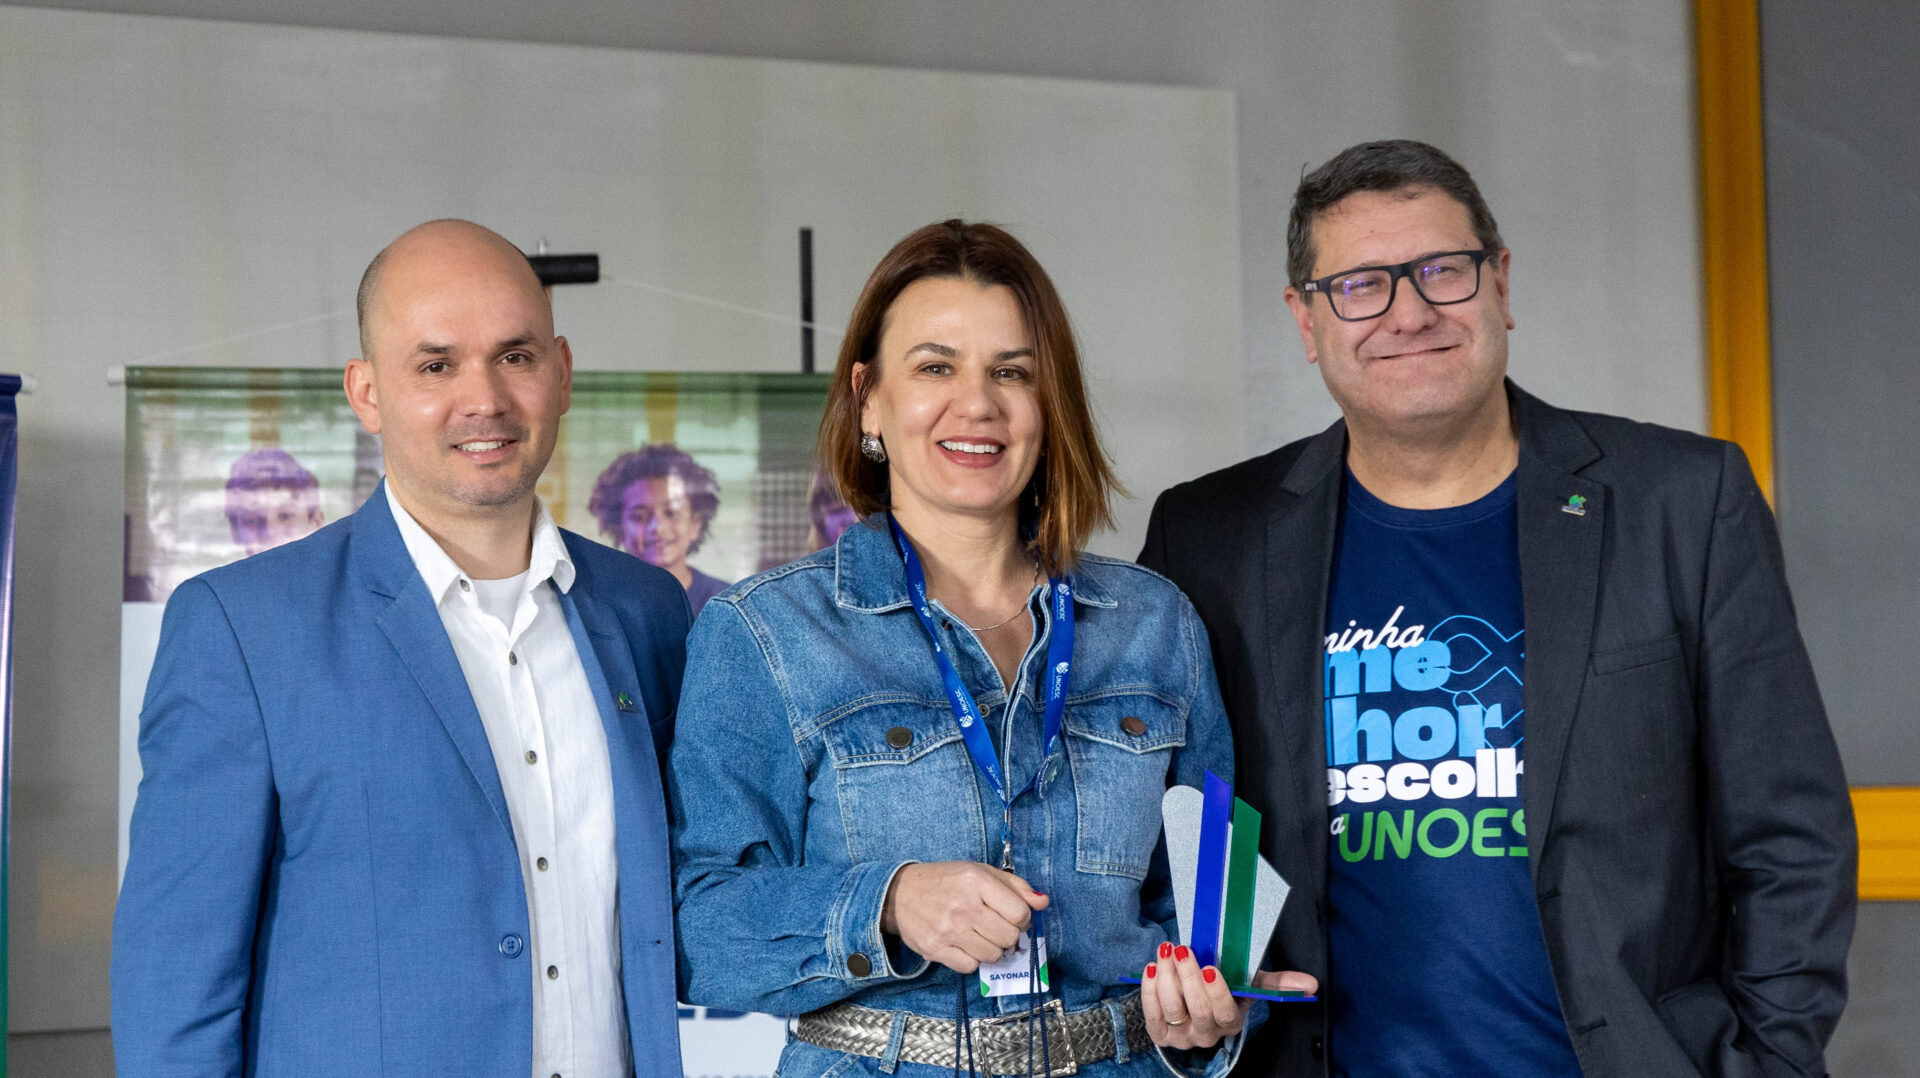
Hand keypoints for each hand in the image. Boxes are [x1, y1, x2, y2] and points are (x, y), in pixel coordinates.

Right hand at [880, 861, 1048, 973]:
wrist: (901, 893)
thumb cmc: (947, 881)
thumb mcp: (981, 872)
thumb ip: (1015, 887)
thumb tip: (1042, 902)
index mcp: (976, 881)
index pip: (1020, 913)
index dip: (1022, 918)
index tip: (1011, 916)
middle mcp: (963, 905)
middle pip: (1009, 937)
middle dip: (1008, 935)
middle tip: (996, 927)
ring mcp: (948, 929)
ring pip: (992, 955)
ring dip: (992, 949)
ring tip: (980, 936)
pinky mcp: (935, 949)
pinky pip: (970, 967)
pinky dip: (972, 960)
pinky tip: (964, 945)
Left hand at [1141, 945, 1319, 1049]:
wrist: (1192, 997)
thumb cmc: (1224, 985)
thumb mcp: (1248, 983)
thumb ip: (1277, 983)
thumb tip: (1311, 984)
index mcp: (1232, 1022)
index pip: (1225, 1012)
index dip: (1216, 991)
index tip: (1209, 966)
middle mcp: (1207, 1034)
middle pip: (1198, 1009)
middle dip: (1188, 977)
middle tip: (1183, 949)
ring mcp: (1182, 1036)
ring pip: (1172, 1008)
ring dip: (1167, 977)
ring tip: (1167, 951)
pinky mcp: (1160, 1032)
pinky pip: (1151, 1012)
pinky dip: (1150, 988)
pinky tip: (1153, 966)